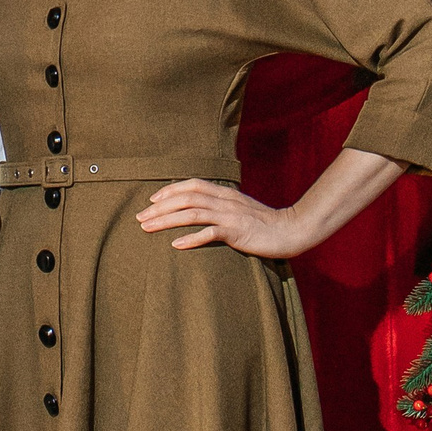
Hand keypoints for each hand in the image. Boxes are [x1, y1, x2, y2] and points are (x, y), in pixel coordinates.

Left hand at [137, 180, 300, 258]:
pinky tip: (175, 245)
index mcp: (224, 193)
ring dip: (167, 221)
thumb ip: (221, 205)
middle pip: (186, 198)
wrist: (291, 230)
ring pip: (192, 213)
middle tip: (140, 218)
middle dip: (160, 207)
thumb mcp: (239, 209)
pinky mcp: (237, 232)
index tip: (151, 200)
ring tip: (147, 229)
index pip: (192, 184)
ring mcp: (230, 216)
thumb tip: (199, 208)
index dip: (170, 190)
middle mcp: (225, 201)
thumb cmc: (263, 223)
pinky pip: (210, 233)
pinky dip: (191, 238)